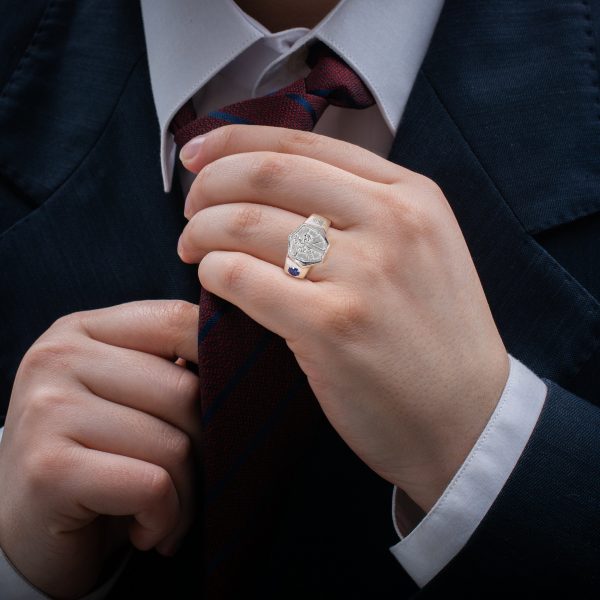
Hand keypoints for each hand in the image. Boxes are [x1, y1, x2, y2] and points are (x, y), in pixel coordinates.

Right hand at [0, 300, 199, 598]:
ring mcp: (48, 409)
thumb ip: (169, 367)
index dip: (220, 363)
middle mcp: (58, 357)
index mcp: (83, 330)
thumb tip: (243, 355)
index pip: (179, 320)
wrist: (26, 535)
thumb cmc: (96, 459)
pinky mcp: (49, 468)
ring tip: (165, 509)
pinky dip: (165, 518)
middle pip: (187, 390)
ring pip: (175, 444)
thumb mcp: (127, 397)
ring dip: (186, 495)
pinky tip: (145, 529)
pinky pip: (154, 486)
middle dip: (205, 448)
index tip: (225, 408)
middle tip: (189, 480)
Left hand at [178, 125, 508, 512]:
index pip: (302, 143)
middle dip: (208, 186)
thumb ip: (362, 209)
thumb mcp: (421, 250)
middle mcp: (392, 222)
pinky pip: (242, 277)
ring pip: (246, 223)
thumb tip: (268, 185)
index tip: (197, 155)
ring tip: (192, 250)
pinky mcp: (333, 327)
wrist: (469, 419)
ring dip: (201, 232)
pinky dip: (213, 272)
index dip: (234, 140)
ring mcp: (364, 274)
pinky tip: (213, 282)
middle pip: (266, 174)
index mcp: (411, 195)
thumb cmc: (434, 338)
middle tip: (189, 211)